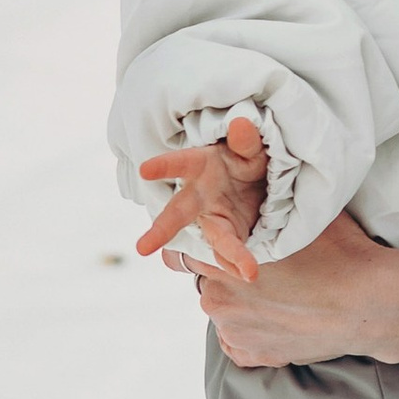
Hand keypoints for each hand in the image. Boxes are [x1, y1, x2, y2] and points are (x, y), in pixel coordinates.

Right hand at [137, 112, 269, 281]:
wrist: (256, 179)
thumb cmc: (243, 157)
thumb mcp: (249, 146)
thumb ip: (246, 141)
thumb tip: (243, 125)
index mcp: (201, 165)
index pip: (181, 163)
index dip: (164, 166)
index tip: (145, 170)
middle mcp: (199, 195)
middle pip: (178, 213)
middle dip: (162, 229)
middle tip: (143, 248)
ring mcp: (213, 217)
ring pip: (214, 239)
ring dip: (225, 257)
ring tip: (245, 273)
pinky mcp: (229, 233)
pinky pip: (230, 250)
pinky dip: (239, 262)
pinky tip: (248, 273)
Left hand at [193, 207, 398, 369]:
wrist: (369, 305)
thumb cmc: (338, 254)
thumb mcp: (296, 216)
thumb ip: (264, 209)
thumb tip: (249, 192)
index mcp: (220, 259)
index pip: (185, 249)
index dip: (206, 243)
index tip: (225, 243)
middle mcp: (216, 298)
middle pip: (208, 279)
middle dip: (229, 274)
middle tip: (267, 269)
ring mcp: (232, 331)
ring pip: (225, 312)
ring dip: (242, 304)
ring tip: (281, 296)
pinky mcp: (250, 356)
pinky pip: (237, 342)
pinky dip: (253, 331)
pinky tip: (280, 319)